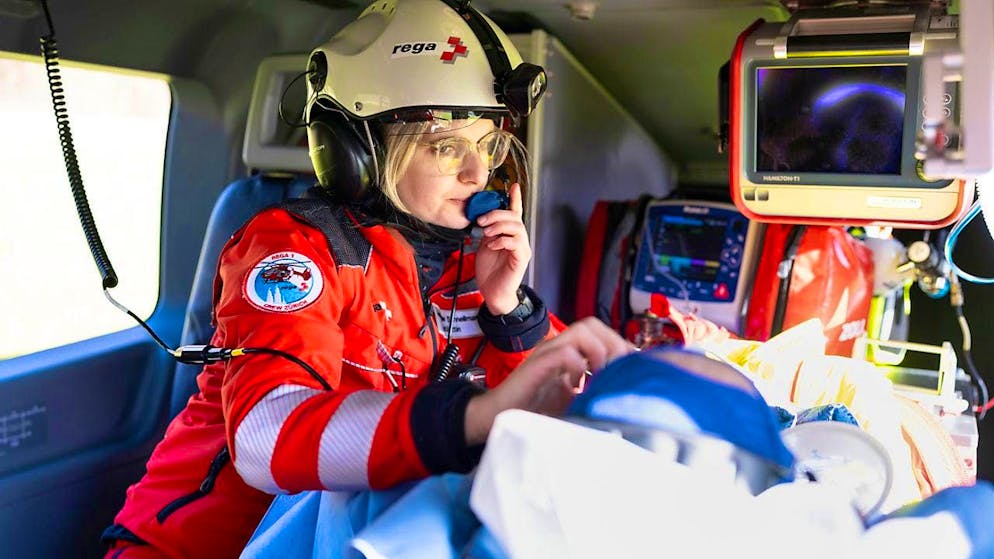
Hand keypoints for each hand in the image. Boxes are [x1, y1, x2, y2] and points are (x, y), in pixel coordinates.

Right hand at [464, 318, 633, 444]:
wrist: (499, 417)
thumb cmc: (533, 409)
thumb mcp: (572, 398)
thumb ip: (593, 389)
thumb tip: (622, 393)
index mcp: (568, 352)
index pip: (599, 331)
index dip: (619, 344)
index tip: (632, 366)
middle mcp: (557, 347)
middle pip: (592, 323)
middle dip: (613, 343)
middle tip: (619, 369)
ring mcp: (547, 353)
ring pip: (581, 330)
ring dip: (599, 350)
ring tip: (602, 374)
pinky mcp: (537, 366)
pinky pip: (565, 353)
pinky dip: (578, 366)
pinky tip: (578, 386)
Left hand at [475, 183, 529, 314]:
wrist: (492, 293)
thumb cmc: (489, 272)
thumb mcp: (484, 246)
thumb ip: (487, 232)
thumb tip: (483, 218)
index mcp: (509, 235)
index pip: (515, 213)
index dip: (515, 199)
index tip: (514, 186)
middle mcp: (519, 240)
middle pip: (514, 217)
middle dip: (497, 214)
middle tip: (482, 220)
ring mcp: (522, 249)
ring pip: (517, 227)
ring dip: (499, 225)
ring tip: (486, 233)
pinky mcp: (521, 258)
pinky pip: (515, 242)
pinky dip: (502, 240)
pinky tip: (492, 245)